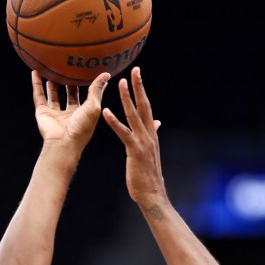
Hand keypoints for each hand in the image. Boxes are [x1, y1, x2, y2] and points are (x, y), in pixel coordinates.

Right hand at [31, 70, 109, 151]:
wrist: (63, 142)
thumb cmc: (81, 128)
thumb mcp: (93, 106)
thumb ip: (97, 90)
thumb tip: (106, 74)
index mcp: (82, 114)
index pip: (85, 97)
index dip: (86, 86)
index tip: (87, 72)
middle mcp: (68, 115)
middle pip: (68, 96)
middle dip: (69, 84)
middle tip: (69, 69)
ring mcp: (54, 114)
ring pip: (53, 95)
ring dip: (52, 84)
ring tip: (52, 69)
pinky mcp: (42, 113)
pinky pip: (38, 96)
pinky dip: (36, 85)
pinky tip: (35, 72)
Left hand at [102, 66, 165, 209]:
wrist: (152, 194)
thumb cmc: (148, 175)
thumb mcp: (150, 151)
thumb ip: (153, 134)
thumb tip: (158, 122)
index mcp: (151, 134)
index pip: (147, 108)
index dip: (142, 91)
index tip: (137, 76)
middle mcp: (149, 134)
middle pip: (144, 106)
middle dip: (139, 88)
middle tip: (135, 70)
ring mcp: (143, 142)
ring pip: (134, 116)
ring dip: (128, 99)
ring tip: (121, 84)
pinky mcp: (135, 151)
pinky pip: (123, 133)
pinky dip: (114, 122)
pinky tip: (106, 112)